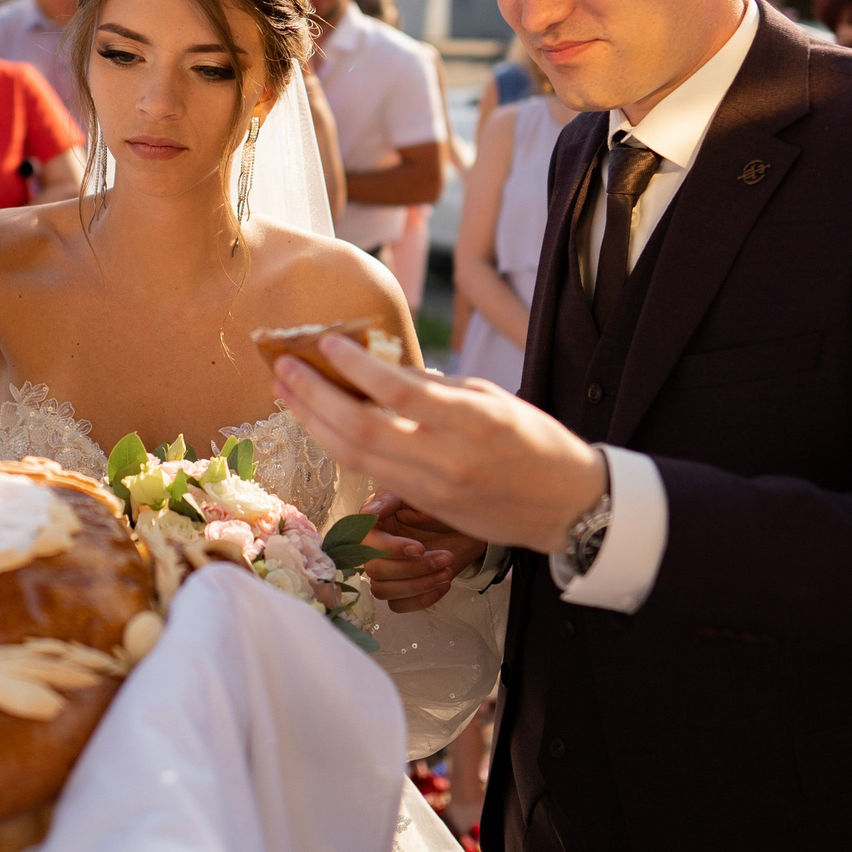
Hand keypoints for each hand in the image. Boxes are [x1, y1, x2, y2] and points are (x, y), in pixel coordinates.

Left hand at [273, 335, 607, 552]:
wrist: (567, 506)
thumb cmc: (536, 441)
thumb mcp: (493, 398)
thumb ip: (436, 388)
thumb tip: (381, 370)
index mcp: (474, 420)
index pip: (399, 392)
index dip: (355, 367)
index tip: (326, 344)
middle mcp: (449, 457)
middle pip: (361, 430)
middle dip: (314, 397)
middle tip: (284, 367)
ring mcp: (434, 489)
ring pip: (355, 458)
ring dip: (314, 423)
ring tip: (288, 392)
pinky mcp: (426, 508)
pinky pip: (371, 474)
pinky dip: (340, 446)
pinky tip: (320, 423)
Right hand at [358, 494, 488, 613]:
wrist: (465, 530)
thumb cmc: (440, 511)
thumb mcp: (417, 497)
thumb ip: (391, 499)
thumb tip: (370, 510)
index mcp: (375, 525)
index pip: (366, 543)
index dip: (390, 549)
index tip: (419, 548)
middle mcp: (375, 550)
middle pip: (375, 571)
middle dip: (413, 568)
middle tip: (445, 557)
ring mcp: (388, 573)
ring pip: (383, 591)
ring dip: (417, 585)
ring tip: (446, 572)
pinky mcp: (402, 590)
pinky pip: (398, 605)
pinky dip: (421, 600)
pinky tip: (443, 584)